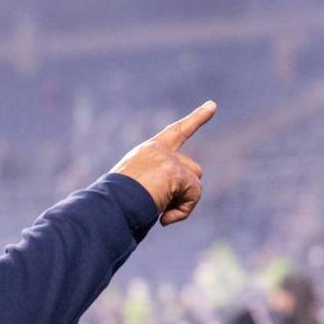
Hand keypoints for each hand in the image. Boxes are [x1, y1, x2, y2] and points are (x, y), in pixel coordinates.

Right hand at [110, 101, 215, 225]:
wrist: (110, 206)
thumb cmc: (116, 204)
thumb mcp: (135, 189)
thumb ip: (158, 187)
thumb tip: (171, 206)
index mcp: (147, 151)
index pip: (176, 131)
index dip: (196, 119)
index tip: (213, 105)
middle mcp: (159, 150)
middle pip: (193, 169)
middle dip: (187, 190)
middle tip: (164, 209)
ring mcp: (168, 160)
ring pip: (195, 184)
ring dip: (183, 202)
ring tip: (160, 212)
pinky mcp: (176, 173)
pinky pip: (193, 195)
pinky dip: (183, 211)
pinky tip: (164, 218)